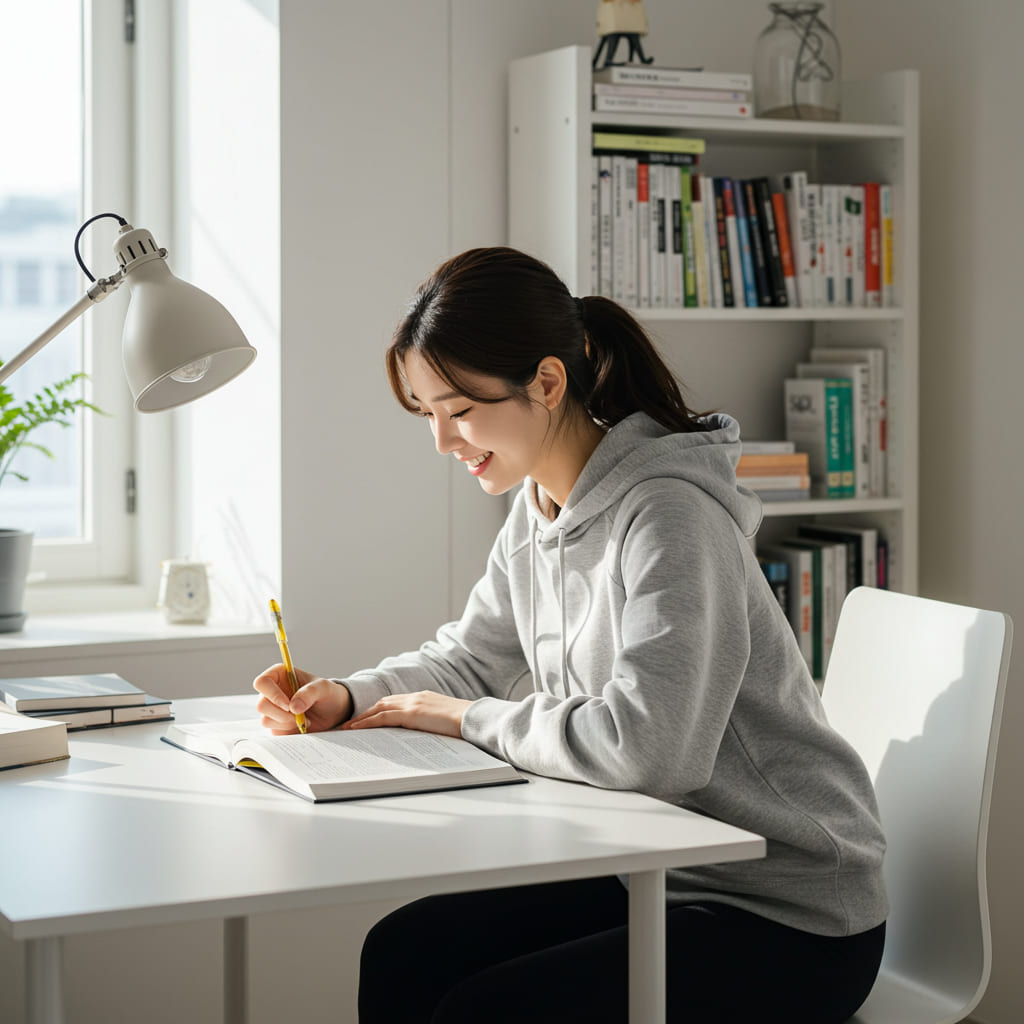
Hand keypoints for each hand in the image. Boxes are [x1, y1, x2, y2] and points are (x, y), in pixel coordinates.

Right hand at [252, 664, 351, 734]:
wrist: (334, 712)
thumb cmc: (328, 694)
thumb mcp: (324, 688)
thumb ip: (310, 693)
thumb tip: (293, 707)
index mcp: (280, 675)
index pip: (262, 682)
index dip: (272, 695)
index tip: (288, 705)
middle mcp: (272, 691)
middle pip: (261, 705)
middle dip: (282, 714)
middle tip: (300, 715)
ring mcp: (273, 709)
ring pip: (266, 720)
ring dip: (287, 723)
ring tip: (305, 719)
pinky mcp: (276, 724)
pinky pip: (274, 731)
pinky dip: (289, 730)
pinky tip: (301, 725)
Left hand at [341, 691, 472, 738]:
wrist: (474, 718)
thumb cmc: (465, 724)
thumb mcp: (445, 723)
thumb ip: (433, 725)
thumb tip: (425, 739)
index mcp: (424, 698)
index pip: (395, 703)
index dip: (379, 710)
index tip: (368, 719)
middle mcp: (415, 697)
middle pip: (383, 703)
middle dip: (365, 713)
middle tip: (350, 724)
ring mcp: (412, 703)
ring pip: (378, 709)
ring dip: (361, 718)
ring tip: (347, 728)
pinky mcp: (411, 713)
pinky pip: (382, 717)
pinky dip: (366, 722)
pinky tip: (356, 729)